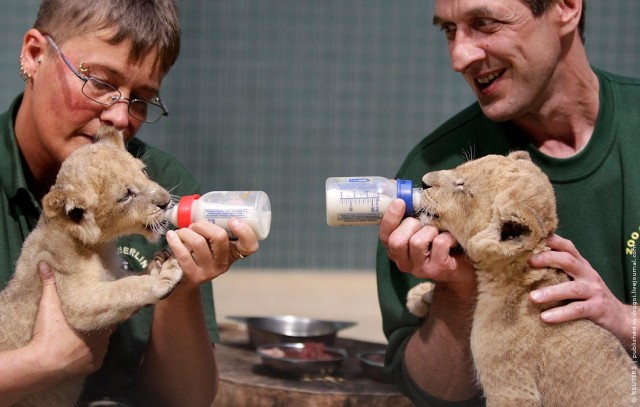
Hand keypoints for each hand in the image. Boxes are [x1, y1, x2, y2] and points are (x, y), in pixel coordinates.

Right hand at [31, 262, 111, 376]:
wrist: (41, 364)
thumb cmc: (49, 333)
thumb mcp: (49, 306)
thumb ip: (49, 284)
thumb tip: (45, 264)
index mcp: (98, 323)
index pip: (112, 314)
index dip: (111, 310)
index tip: (111, 305)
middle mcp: (104, 339)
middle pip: (109, 328)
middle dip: (104, 323)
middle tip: (94, 319)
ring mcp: (100, 354)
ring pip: (104, 343)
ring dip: (98, 339)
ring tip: (87, 334)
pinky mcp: (94, 367)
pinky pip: (97, 358)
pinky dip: (92, 354)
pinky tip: (83, 349)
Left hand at [166, 218, 258, 289]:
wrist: (186, 280)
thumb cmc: (201, 253)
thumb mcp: (214, 243)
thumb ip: (218, 226)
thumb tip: (222, 202)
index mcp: (234, 252)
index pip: (250, 246)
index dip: (245, 232)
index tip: (232, 219)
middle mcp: (224, 263)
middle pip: (220, 237)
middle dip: (203, 224)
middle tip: (195, 225)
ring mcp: (209, 271)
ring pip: (199, 243)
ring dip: (187, 231)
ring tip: (182, 231)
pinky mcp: (193, 275)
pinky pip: (183, 255)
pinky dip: (175, 241)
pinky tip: (172, 235)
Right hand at [379, 199, 474, 288]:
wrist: (464, 267)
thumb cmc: (439, 241)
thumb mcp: (421, 228)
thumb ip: (410, 215)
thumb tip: (398, 190)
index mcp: (396, 251)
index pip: (384, 236)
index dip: (390, 218)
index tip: (400, 202)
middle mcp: (404, 262)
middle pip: (396, 241)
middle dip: (411, 225)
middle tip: (423, 224)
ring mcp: (420, 269)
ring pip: (417, 242)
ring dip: (431, 231)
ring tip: (438, 233)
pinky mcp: (437, 270)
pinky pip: (439, 244)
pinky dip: (448, 237)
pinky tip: (452, 240)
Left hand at [529, 234, 630, 345]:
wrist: (620, 318)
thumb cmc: (589, 297)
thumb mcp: (576, 280)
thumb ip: (558, 272)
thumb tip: (525, 265)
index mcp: (581, 265)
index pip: (567, 247)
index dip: (552, 240)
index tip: (533, 238)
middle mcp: (588, 274)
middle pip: (569, 261)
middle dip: (549, 258)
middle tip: (529, 262)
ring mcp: (594, 291)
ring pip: (572, 288)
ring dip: (551, 292)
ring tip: (532, 297)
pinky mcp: (597, 309)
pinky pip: (577, 310)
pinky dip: (561, 313)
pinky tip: (545, 317)